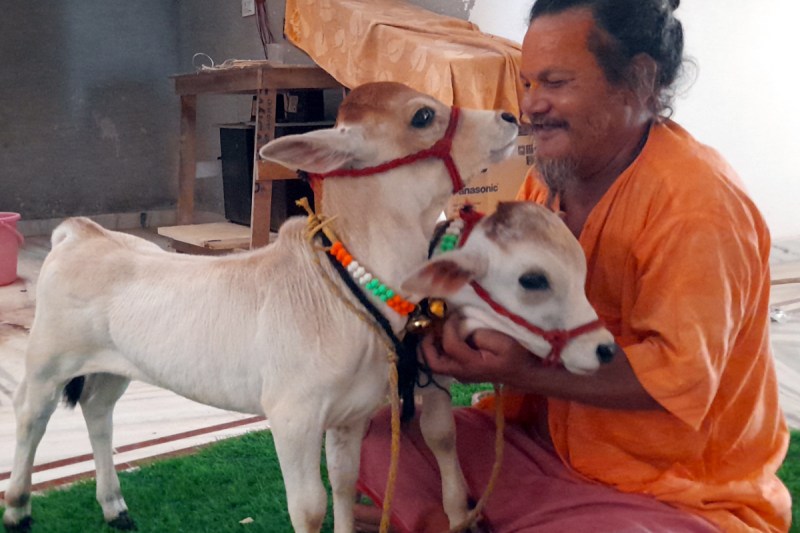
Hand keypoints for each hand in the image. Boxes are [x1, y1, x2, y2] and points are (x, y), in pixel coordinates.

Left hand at [418, 315, 538, 384]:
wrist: (524, 373)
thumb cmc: (517, 357)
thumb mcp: (504, 342)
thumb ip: (482, 336)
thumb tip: (465, 331)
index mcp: (472, 365)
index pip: (450, 346)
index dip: (448, 327)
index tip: (454, 314)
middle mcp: (462, 373)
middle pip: (433, 363)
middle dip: (427, 344)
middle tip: (432, 326)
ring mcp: (462, 374)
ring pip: (436, 364)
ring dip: (432, 346)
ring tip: (438, 329)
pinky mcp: (463, 371)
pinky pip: (444, 361)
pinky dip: (439, 348)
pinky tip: (446, 334)